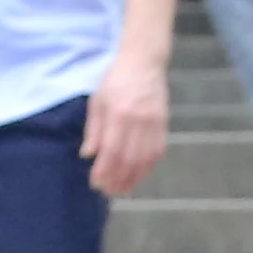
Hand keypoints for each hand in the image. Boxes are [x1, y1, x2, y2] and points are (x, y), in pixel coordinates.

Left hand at [81, 44, 172, 196]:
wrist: (143, 61)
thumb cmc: (115, 80)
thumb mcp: (97, 101)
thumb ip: (93, 129)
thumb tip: (88, 155)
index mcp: (118, 113)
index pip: (111, 151)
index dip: (104, 171)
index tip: (95, 183)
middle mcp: (138, 120)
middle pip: (129, 160)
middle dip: (117, 179)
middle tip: (108, 191)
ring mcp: (154, 123)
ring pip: (145, 160)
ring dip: (134, 178)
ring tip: (122, 190)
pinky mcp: (164, 124)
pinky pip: (157, 152)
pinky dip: (147, 168)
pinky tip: (138, 175)